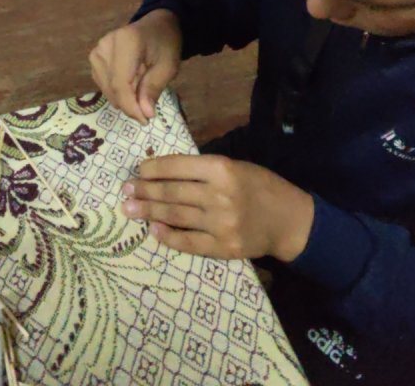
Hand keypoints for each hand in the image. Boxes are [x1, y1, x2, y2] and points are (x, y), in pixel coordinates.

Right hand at [89, 9, 182, 123]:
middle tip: (148, 111)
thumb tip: (144, 114)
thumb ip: (153, 89)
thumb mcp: (168, 66)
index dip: (131, 106)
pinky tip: (132, 85)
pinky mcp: (94, 57)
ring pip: (106, 89)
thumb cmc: (165, 44)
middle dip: (129, 105)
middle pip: (112, 88)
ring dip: (124, 99)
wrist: (155, 25)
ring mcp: (97, 51)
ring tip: (142, 90)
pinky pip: (103, 84)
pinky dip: (118, 92)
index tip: (145, 121)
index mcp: (126, 41)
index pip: (121, 83)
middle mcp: (105, 45)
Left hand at [121, 154, 314, 261]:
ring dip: (148, 212)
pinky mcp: (223, 248)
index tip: (138, 171)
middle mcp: (219, 195)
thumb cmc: (260, 187)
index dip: (153, 169)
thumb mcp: (236, 167)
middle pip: (171, 193)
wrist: (289, 220)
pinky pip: (187, 242)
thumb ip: (203, 171)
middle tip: (125, 191)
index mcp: (222, 169)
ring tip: (129, 209)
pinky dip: (168, 236)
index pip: (177, 167)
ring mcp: (220, 224)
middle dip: (144, 191)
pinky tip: (153, 231)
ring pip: (175, 216)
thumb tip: (164, 172)